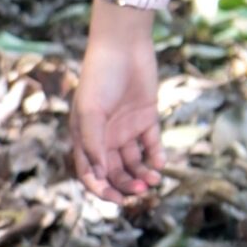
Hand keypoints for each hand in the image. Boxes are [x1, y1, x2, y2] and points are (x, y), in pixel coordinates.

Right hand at [71, 27, 163, 204]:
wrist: (124, 46)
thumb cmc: (100, 77)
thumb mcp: (90, 112)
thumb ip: (93, 144)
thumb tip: (99, 175)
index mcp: (85, 137)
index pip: (91, 173)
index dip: (102, 189)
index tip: (117, 200)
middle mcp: (105, 136)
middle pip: (115, 172)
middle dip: (127, 185)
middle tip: (141, 191)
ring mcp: (126, 128)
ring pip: (135, 163)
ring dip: (143, 175)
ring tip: (154, 180)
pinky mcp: (146, 118)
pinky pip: (152, 145)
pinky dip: (157, 157)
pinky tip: (160, 163)